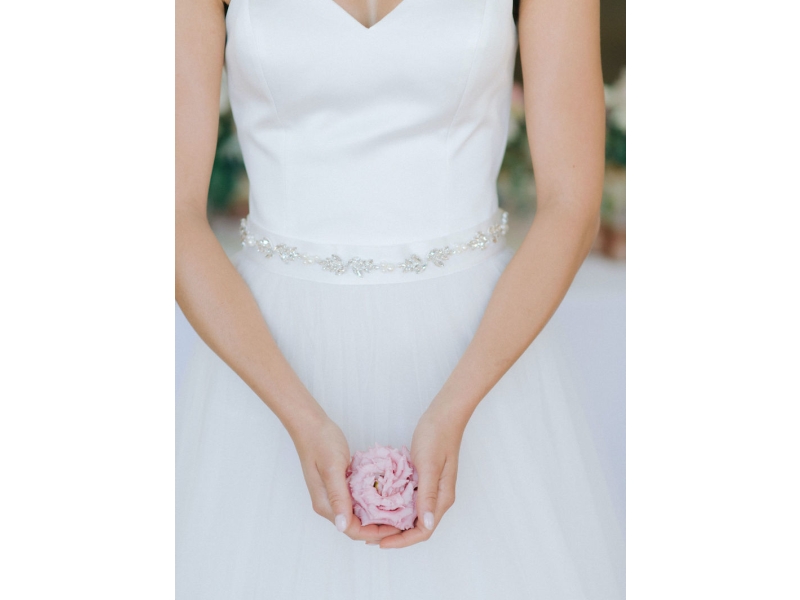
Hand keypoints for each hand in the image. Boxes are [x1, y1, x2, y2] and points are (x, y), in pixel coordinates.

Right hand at [291, 414, 402, 542]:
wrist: (311, 425)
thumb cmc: (321, 443)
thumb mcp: (332, 469)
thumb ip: (338, 497)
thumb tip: (342, 526)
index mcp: (325, 505)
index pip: (352, 530)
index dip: (375, 533)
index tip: (397, 527)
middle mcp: (328, 505)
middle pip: (356, 526)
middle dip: (379, 527)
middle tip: (402, 521)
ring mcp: (333, 495)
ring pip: (358, 514)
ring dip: (376, 516)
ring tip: (398, 511)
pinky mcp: (338, 485)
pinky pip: (357, 501)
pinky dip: (371, 502)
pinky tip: (386, 497)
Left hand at [378, 401, 464, 548]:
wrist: (444, 415)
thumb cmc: (437, 436)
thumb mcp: (428, 466)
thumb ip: (427, 496)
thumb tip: (426, 524)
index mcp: (442, 498)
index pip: (424, 531)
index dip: (402, 541)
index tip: (380, 542)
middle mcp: (439, 497)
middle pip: (418, 527)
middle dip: (395, 536)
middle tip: (370, 536)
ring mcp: (432, 488)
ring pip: (413, 515)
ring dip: (395, 523)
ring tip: (372, 523)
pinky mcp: (425, 479)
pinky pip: (410, 500)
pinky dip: (396, 506)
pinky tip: (380, 504)